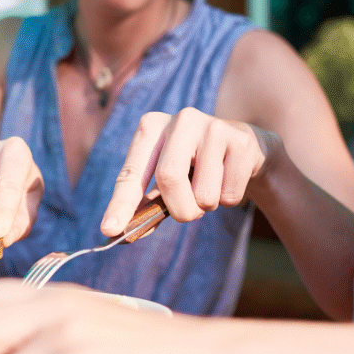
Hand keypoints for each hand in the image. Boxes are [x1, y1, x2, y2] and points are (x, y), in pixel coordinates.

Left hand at [100, 108, 280, 236]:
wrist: (244, 148)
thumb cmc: (196, 167)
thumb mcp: (168, 179)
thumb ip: (147, 204)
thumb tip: (121, 233)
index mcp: (152, 126)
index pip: (131, 172)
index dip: (120, 204)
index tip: (109, 230)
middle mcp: (180, 119)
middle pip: (169, 179)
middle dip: (180, 209)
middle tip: (189, 213)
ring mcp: (212, 126)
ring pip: (203, 194)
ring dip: (207, 206)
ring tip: (212, 186)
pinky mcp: (240, 140)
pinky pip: (229, 194)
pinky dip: (229, 200)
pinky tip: (230, 178)